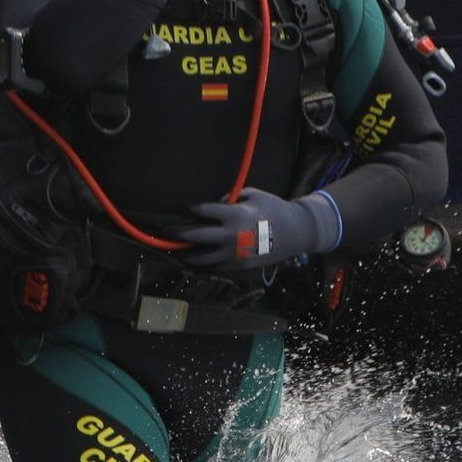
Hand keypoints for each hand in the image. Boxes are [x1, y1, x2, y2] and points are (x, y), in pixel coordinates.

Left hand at [175, 187, 340, 271]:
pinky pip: (216, 266)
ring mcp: (234, 254)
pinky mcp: (239, 266)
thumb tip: (217, 201)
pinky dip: (205, 264)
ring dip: (186, 255)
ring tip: (176, 252)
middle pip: (195, 236)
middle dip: (177, 234)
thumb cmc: (275, 209)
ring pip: (202, 258)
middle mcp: (230, 236)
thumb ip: (232, 197)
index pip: (202, 211)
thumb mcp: (254, 194)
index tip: (181, 208)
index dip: (189, 209)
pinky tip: (196, 261)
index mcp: (234, 215)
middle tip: (164, 231)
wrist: (296, 233)